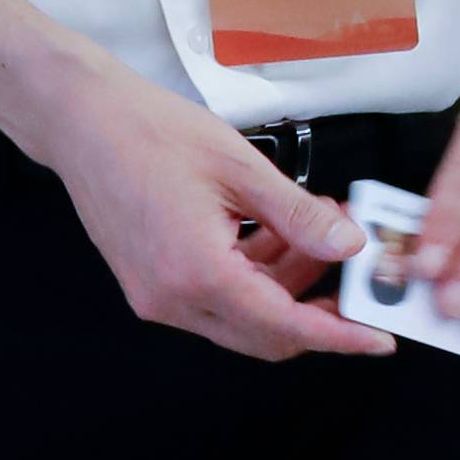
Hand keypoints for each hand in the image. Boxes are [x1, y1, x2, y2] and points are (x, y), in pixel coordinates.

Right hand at [27, 62, 389, 364]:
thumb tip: (346, 246)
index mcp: (197, 273)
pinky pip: (217, 298)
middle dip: (317, 307)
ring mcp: (157, 296)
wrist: (81, 120)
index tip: (378, 339)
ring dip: (286, 284)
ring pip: (243, 317)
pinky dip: (254, 275)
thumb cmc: (147, 131)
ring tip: (315, 227)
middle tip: (352, 268)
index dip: (340, 336)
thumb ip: (299, 217)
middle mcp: (173, 298)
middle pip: (266, 334)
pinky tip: (274, 232)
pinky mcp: (151, 283)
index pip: (285, 326)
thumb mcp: (241, 167)